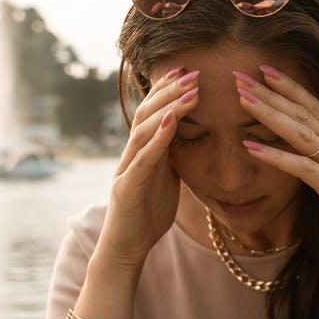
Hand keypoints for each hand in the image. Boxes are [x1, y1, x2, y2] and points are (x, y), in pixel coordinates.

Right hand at [95, 67, 200, 270]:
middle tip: (192, 71)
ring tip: (190, 90)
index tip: (187, 70)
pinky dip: (158, 138)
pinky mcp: (128, 187)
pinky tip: (171, 121)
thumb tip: (189, 138)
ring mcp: (127, 169)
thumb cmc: (146, 215)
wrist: (126, 248)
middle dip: (169, 90)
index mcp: (143, 152)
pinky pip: (143, 158)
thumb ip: (172, 157)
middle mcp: (131, 154)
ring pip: (145, 129)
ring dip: (168, 107)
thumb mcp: (166, 179)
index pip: (153, 112)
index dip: (167, 89)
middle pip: (147, 113)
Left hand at [233, 66, 318, 267]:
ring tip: (242, 99)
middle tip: (240, 75)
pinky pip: (302, 168)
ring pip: (300, 132)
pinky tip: (251, 147)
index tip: (263, 68)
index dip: (289, 85)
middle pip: (302, 112)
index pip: (313, 105)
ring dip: (269, 114)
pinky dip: (276, 156)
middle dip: (270, 92)